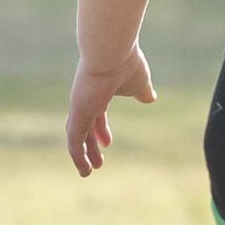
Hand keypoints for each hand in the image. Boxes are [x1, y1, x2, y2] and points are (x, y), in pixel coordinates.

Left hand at [65, 48, 154, 176]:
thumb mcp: (139, 82)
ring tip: (89, 171)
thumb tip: (150, 98)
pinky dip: (77, 156)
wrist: (112, 52)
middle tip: (98, 161)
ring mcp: (80, 106)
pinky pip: (74, 141)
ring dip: (83, 154)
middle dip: (90, 144)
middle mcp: (85, 98)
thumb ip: (142, 92)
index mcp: (99, 90)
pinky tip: (84, 169)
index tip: (108, 142)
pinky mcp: (78, 113)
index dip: (101, 130)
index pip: (97, 114)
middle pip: (85, 126)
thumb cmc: (126, 63)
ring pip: (76, 135)